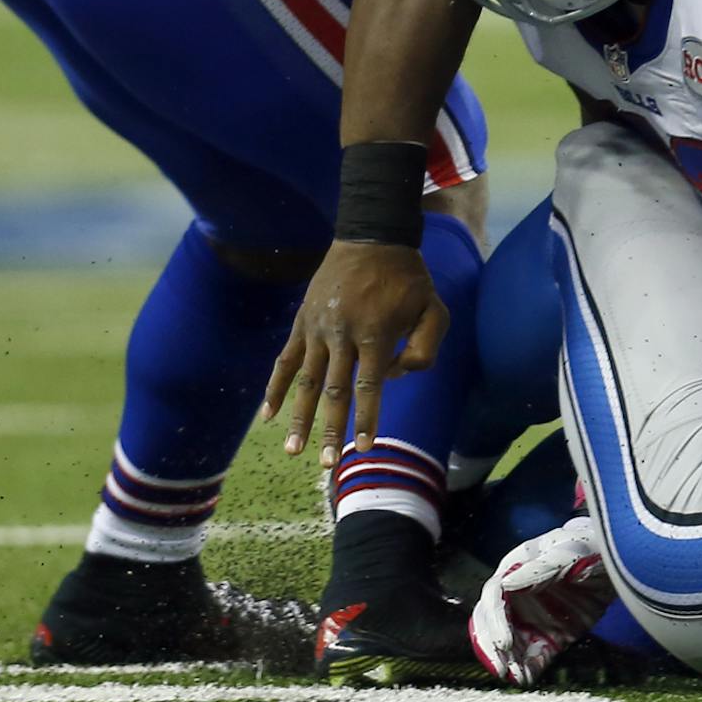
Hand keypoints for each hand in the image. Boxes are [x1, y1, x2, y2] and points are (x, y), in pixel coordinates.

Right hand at [261, 240, 447, 465]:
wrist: (372, 237)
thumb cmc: (408, 279)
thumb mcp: (435, 309)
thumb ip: (425, 349)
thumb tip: (394, 378)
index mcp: (376, 333)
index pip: (370, 386)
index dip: (366, 418)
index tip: (363, 448)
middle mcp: (342, 334)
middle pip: (335, 392)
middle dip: (331, 430)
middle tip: (327, 463)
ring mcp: (318, 328)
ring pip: (306, 381)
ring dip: (298, 418)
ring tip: (292, 451)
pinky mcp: (302, 322)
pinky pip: (285, 359)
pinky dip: (274, 388)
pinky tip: (266, 415)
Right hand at [468, 515, 611, 687]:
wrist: (613, 562)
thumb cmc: (588, 548)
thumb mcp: (569, 553)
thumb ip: (540, 569)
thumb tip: (506, 583)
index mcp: (517, 567)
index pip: (494, 595)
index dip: (495, 620)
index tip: (504, 643)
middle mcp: (516, 592)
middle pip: (491, 621)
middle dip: (492, 646)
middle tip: (502, 668)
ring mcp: (529, 614)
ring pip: (506, 640)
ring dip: (507, 659)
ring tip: (514, 677)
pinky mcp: (545, 633)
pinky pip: (530, 653)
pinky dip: (526, 667)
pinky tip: (526, 679)